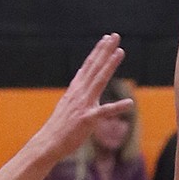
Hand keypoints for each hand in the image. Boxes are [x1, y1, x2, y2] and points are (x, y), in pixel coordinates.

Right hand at [39, 32, 131, 160]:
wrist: (48, 143)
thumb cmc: (60, 127)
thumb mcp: (68, 106)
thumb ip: (78, 95)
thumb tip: (82, 85)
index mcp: (76, 90)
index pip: (88, 66)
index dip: (98, 52)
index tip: (106, 39)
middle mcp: (80, 93)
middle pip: (95, 68)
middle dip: (105, 51)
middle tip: (115, 36)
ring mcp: (83, 105)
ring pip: (99, 81)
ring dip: (110, 65)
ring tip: (120, 51)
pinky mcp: (87, 120)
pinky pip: (105, 112)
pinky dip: (118, 107)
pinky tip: (130, 103)